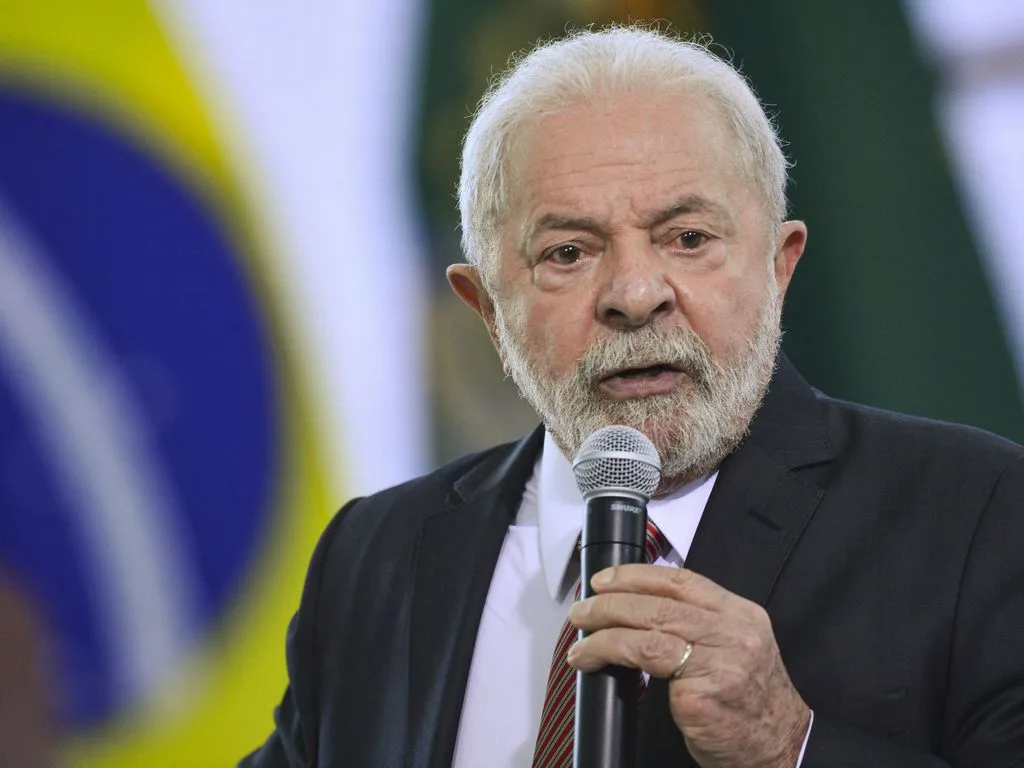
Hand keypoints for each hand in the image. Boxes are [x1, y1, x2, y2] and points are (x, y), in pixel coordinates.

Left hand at [567, 564, 809, 767]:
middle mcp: (735, 636)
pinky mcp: (702, 699)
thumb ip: (699, 622)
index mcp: (742, 615)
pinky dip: (613, 661)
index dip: (636, 576)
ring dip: (604, 636)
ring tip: (581, 642)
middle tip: (582, 612)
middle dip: (610, 605)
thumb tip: (638, 603)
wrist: (780, 749)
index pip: (681, 581)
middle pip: (660, 606)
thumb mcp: (736, 647)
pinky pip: (650, 673)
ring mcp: (720, 667)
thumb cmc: (749, 700)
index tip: (605, 580)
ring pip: (649, 635)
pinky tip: (596, 665)